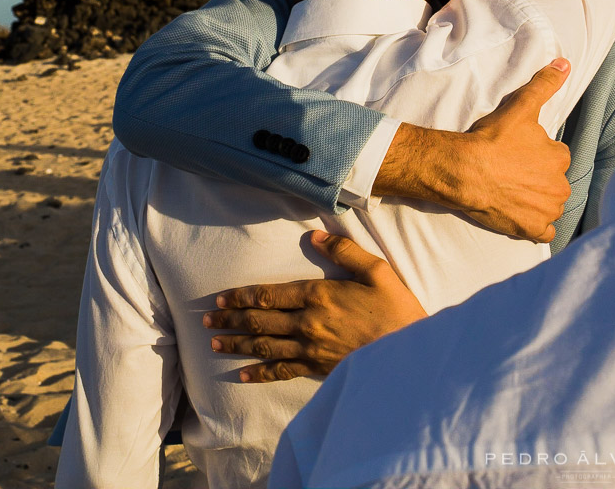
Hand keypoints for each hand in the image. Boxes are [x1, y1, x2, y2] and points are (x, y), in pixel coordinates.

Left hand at [204, 231, 425, 382]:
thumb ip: (345, 251)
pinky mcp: (317, 368)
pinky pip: (281, 372)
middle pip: (260, 321)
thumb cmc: (396, 308)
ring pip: (264, 346)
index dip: (242, 296)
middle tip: (207, 319)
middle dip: (231, 318)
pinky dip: (259, 373)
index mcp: (319, 295)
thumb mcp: (376, 271)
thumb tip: (315, 238)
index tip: (222, 297)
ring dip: (237, 343)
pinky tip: (243, 375)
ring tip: (215, 342)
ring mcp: (310, 349)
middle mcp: (308, 323)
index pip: (269, 295)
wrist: (407, 351)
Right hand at [374, 59, 572, 242]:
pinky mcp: (533, 230)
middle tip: (514, 174)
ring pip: (551, 205)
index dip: (539, 155)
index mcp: (560, 158)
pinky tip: (522, 218)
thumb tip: (565, 64)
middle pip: (555, 182)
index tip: (521, 154)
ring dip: (538, 202)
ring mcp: (547, 210)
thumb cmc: (492, 139)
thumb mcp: (521, 106)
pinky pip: (545, 233)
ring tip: (513, 193)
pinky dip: (537, 227)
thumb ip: (545, 84)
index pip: (557, 156)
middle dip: (539, 179)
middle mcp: (560, 186)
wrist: (464, 171)